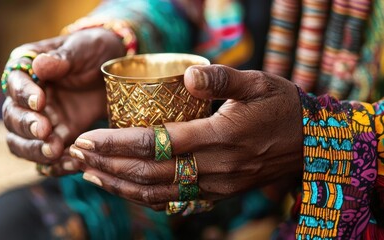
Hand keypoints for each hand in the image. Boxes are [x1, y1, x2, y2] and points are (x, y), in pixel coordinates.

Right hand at [2, 28, 125, 175]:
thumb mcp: (83, 48)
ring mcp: (39, 121)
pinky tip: (73, 163)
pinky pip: (46, 159)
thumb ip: (62, 59)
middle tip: (44, 131)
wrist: (117, 72)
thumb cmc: (95, 52)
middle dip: (26, 126)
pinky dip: (55, 165)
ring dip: (34, 150)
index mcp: (26, 69)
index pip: (14, 84)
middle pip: (12, 117)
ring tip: (54, 152)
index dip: (23, 95)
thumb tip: (39, 65)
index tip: (40, 101)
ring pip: (21, 143)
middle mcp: (25, 98)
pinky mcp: (56, 139)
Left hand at [70, 65, 303, 209]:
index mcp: (219, 138)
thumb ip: (223, 79)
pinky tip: (121, 187)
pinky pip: (171, 200)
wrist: (312, 143)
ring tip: (88, 173)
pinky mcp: (215, 194)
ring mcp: (214, 186)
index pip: (154, 143)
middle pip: (147, 173)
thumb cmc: (283, 107)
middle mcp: (213, 168)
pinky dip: (141, 196)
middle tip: (76, 154)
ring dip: (117, 185)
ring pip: (155, 193)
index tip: (87, 137)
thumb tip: (189, 77)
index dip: (115, 143)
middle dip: (106, 165)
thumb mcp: (260, 82)